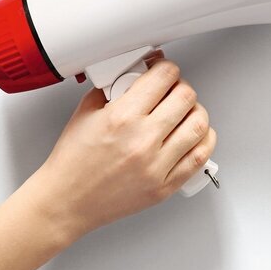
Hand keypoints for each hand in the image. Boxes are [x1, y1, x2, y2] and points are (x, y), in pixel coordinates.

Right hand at [25, 51, 216, 239]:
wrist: (66, 201)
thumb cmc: (73, 162)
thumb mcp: (85, 113)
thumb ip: (112, 89)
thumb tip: (135, 73)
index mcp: (122, 117)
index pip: (164, 77)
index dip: (167, 68)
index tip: (165, 71)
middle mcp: (142, 140)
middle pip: (186, 97)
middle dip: (181, 87)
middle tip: (173, 91)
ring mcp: (156, 165)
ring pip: (198, 125)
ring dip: (196, 112)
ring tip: (186, 112)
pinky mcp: (164, 186)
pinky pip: (200, 158)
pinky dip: (204, 141)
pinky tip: (195, 135)